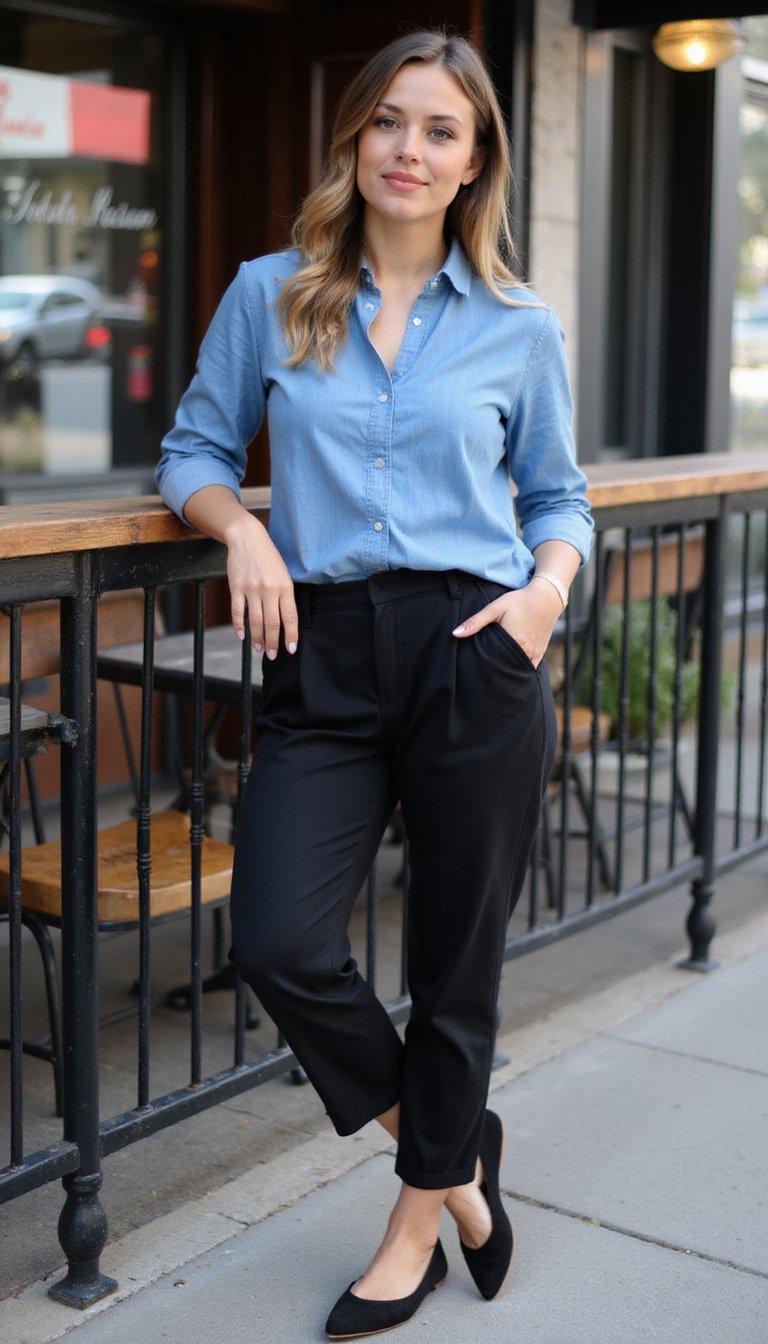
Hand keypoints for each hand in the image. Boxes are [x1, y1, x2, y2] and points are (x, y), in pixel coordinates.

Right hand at [223, 513, 297, 658]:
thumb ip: (285, 595)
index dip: (291, 635)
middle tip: (272, 655)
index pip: (290, 617)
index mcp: (285, 586)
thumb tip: (285, 621)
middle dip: (273, 643)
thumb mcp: (284, 573)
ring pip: (255, 621)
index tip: (291, 649)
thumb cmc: (268, 557)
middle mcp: (269, 589)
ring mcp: (251, 589)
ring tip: (259, 649)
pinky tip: (242, 636)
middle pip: (272, 623)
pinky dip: (239, 626)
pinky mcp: (236, 587)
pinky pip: (237, 612)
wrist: (247, 538)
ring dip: (257, 638)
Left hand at [452, 580, 562, 667]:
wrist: (547, 597)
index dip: (483, 666)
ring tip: (495, 672)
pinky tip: (511, 670)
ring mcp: (534, 654)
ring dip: (507, 670)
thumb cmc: (520, 600)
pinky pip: (529, 668)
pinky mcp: (540, 653)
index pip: (493, 662)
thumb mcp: (495, 607)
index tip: (475, 668)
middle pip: (504, 667)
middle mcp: (524, 651)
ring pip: (517, 669)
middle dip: (494, 670)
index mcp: (512, 642)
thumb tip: (455, 634)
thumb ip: (475, 622)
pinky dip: (520, 669)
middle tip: (482, 673)